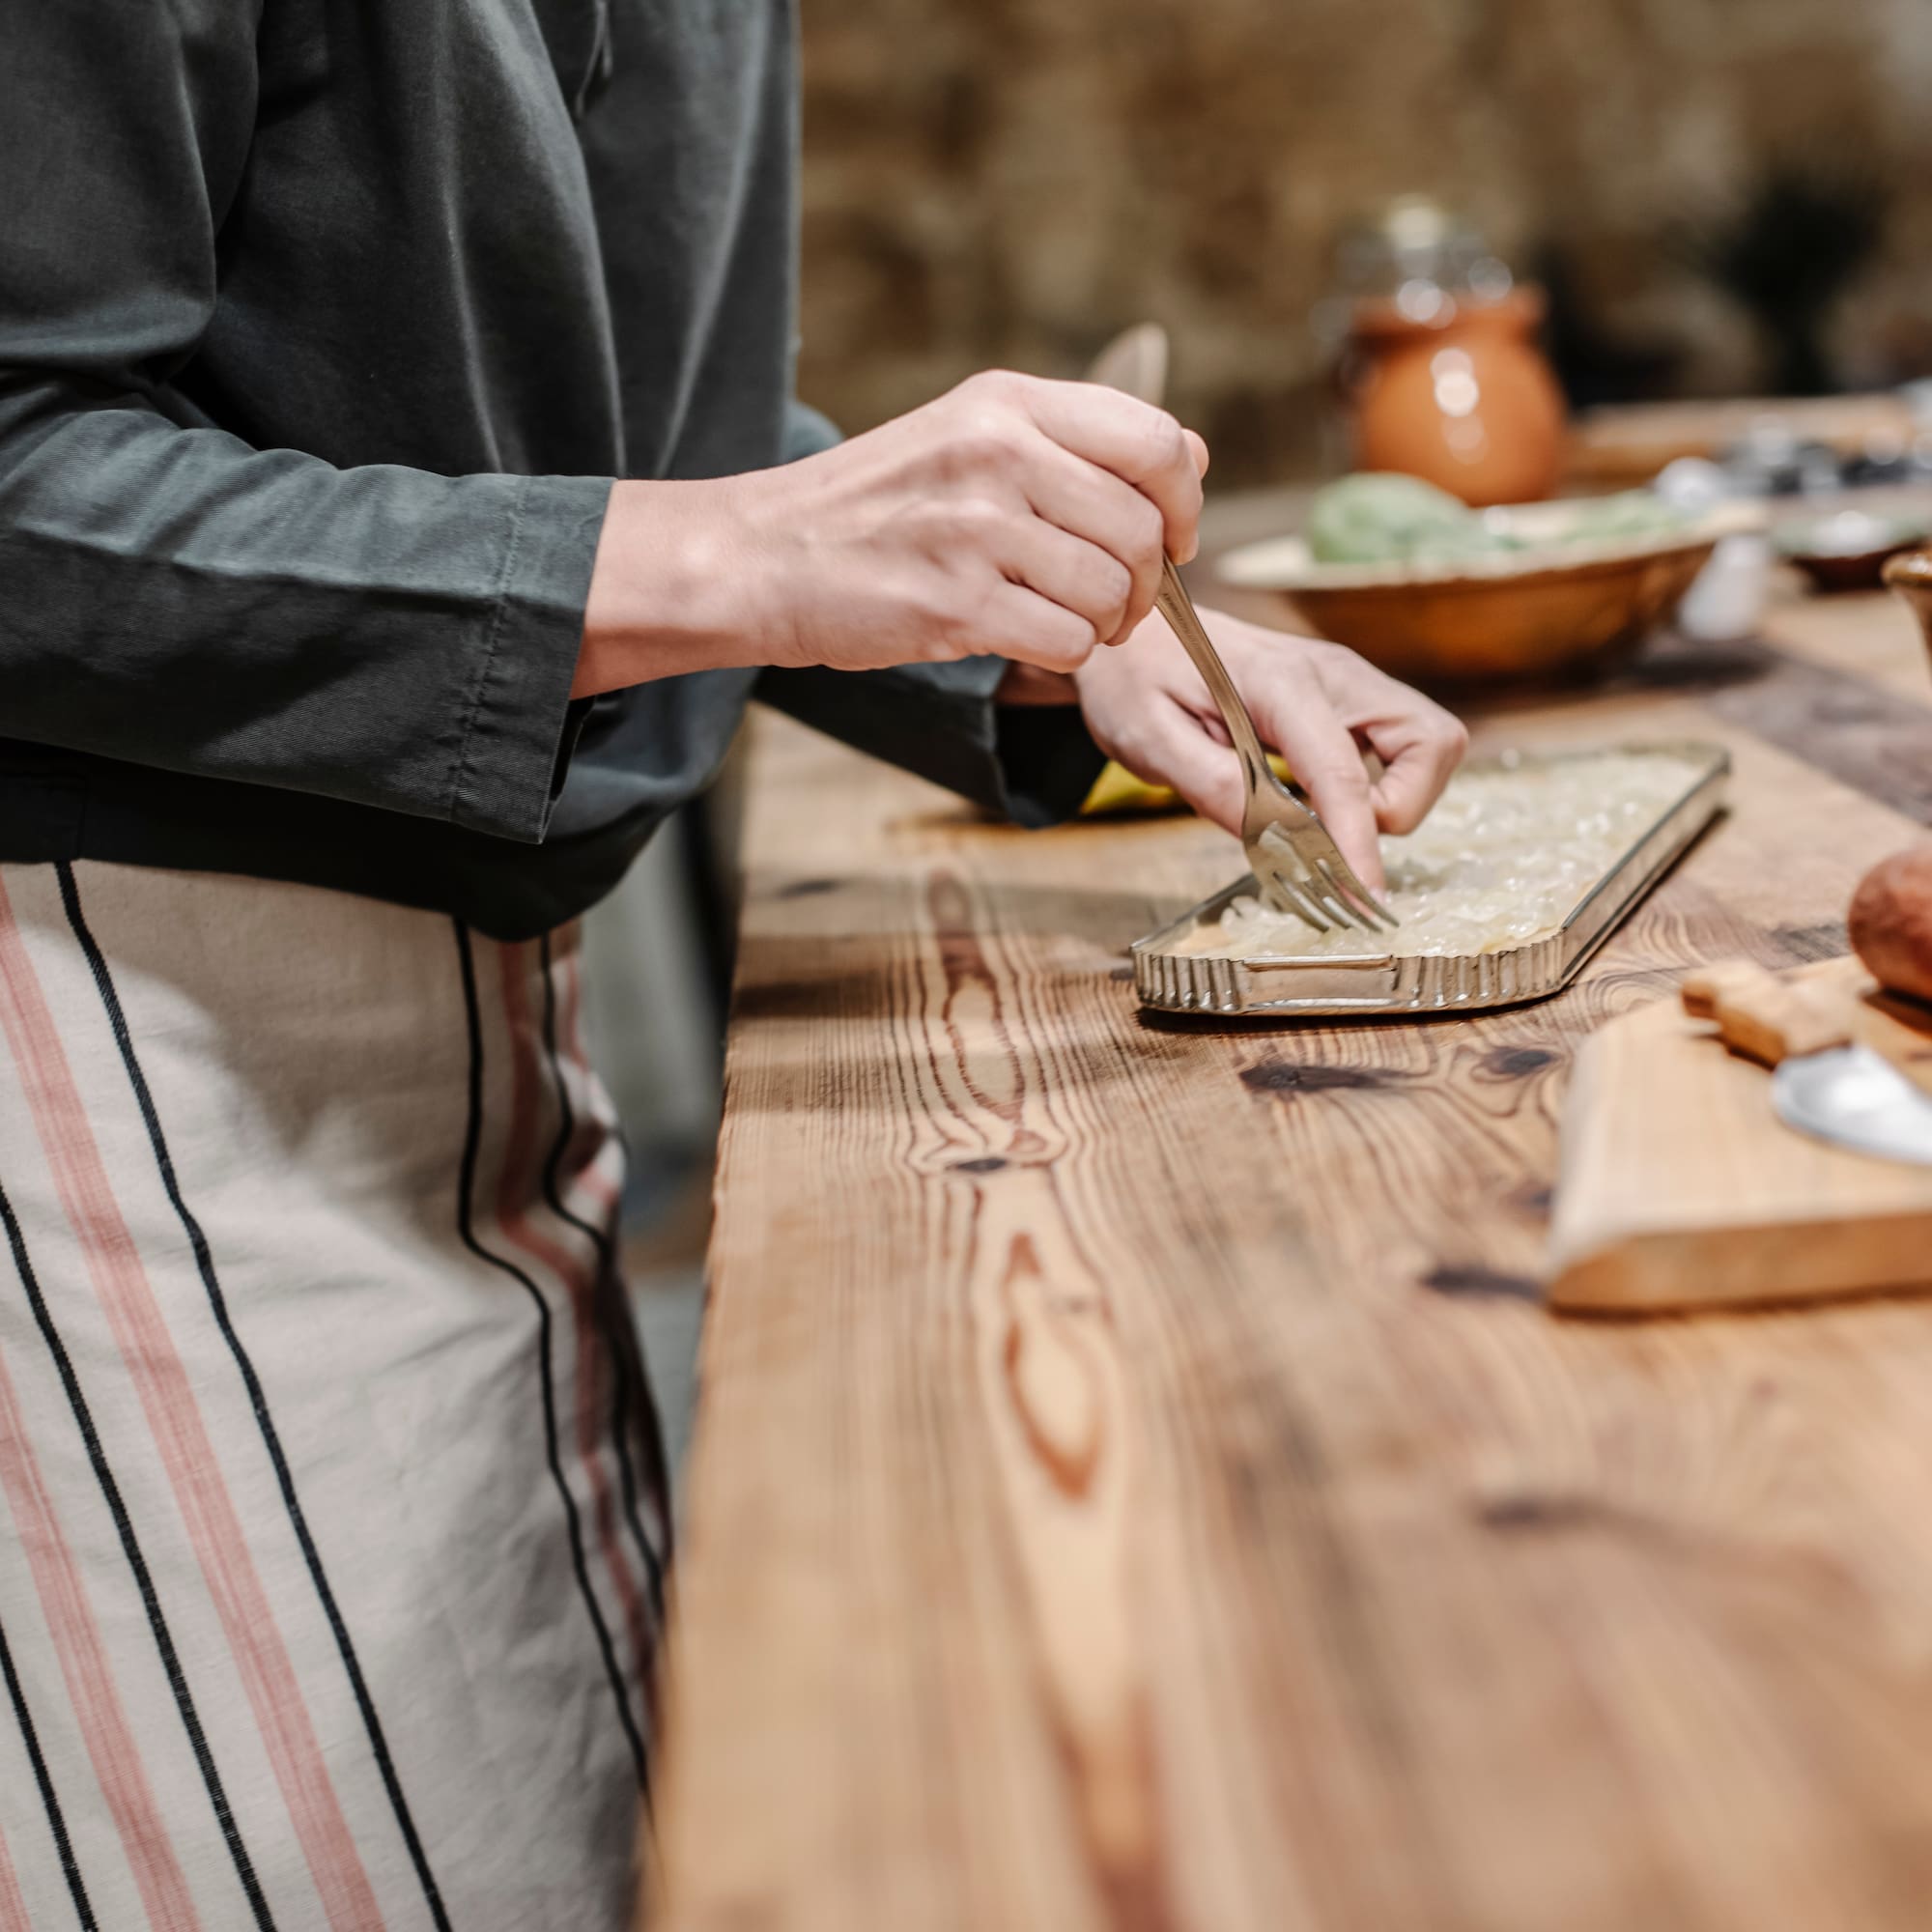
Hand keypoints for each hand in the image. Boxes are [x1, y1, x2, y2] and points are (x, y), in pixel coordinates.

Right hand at [576, 371, 1207, 695]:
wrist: (764, 555)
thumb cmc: (878, 508)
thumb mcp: (972, 438)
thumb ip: (1078, 444)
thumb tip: (1196, 456)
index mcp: (1009, 404)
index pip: (1156, 441)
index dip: (1183, 502)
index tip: (1170, 540)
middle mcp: (997, 453)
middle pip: (1143, 529)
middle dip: (1146, 583)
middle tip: (1112, 602)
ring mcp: (975, 527)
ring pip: (1112, 591)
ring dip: (1104, 625)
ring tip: (1062, 620)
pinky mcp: (955, 601)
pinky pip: (1068, 640)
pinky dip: (1065, 655)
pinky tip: (1026, 639)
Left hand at [1072, 606, 1467, 892]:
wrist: (1137, 636)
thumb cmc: (1138, 682)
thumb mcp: (1150, 739)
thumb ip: (1212, 787)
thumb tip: (1273, 840)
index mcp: (1279, 681)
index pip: (1342, 770)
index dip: (1357, 842)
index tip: (1361, 899)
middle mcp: (1334, 673)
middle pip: (1430, 741)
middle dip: (1400, 808)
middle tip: (1330, 836)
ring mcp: (1350, 683)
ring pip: (1429, 743)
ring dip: (1394, 798)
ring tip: (1323, 820)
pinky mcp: (1351, 700)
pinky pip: (1402, 747)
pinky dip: (1382, 787)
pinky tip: (1323, 803)